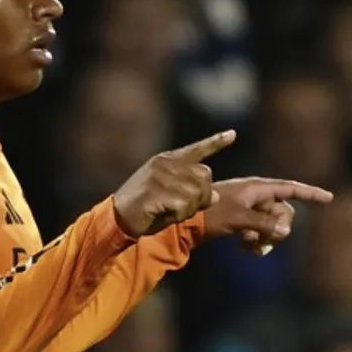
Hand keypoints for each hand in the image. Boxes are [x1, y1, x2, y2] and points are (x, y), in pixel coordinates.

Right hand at [113, 130, 236, 237]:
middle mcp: (166, 164)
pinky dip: (179, 215)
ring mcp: (161, 176)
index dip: (216, 142)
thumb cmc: (146, 207)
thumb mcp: (171, 195)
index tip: (233, 134)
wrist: (118, 217)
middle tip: (182, 207)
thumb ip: (193, 191)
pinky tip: (163, 214)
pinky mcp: (157, 191)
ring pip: (197, 193)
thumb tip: (216, 196)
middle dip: (201, 196)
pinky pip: (184, 206)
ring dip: (189, 209)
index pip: (197, 149)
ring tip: (169, 210)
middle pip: (205, 177)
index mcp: (168, 160)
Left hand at [205, 177, 333, 252]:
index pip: (290, 189)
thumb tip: (286, 230)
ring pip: (272, 225)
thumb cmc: (211, 214)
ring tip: (249, 247)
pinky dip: (256, 242)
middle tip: (263, 241)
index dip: (310, 193)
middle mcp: (256, 196)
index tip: (329, 198)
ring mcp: (249, 209)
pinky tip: (243, 248)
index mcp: (257, 188)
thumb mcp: (239, 218)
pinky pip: (261, 232)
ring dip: (266, 239)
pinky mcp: (242, 221)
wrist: (185, 223)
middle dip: (278, 229)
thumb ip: (264, 223)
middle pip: (283, 213)